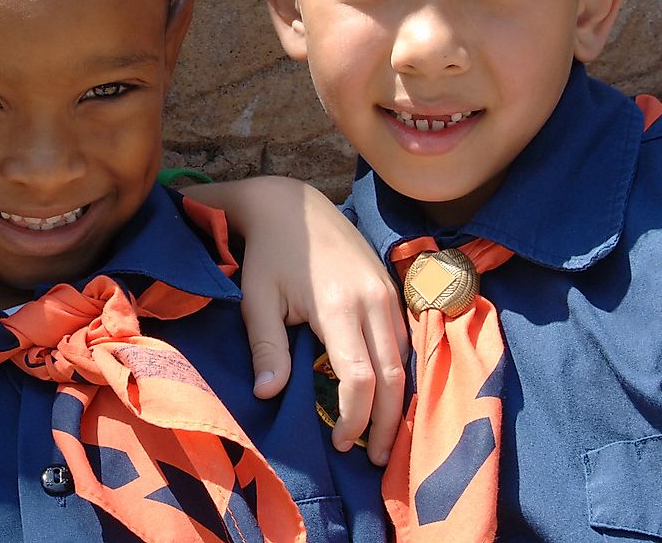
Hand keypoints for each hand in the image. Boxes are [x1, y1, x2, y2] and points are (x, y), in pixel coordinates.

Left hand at [181, 176, 407, 464]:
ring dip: (397, 401)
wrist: (290, 203)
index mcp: (340, 305)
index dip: (354, 416)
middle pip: (392, 375)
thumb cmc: (268, 253)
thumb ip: (266, 346)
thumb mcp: (257, 298)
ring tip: (383, 437)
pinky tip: (388, 396)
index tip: (339, 442)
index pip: (360, 377)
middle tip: (373, 458)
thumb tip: (268, 394)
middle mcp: (374, 299)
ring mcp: (387, 292)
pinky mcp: (390, 288)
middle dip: (386, 422)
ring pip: (404, 359)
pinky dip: (398, 372)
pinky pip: (402, 340)